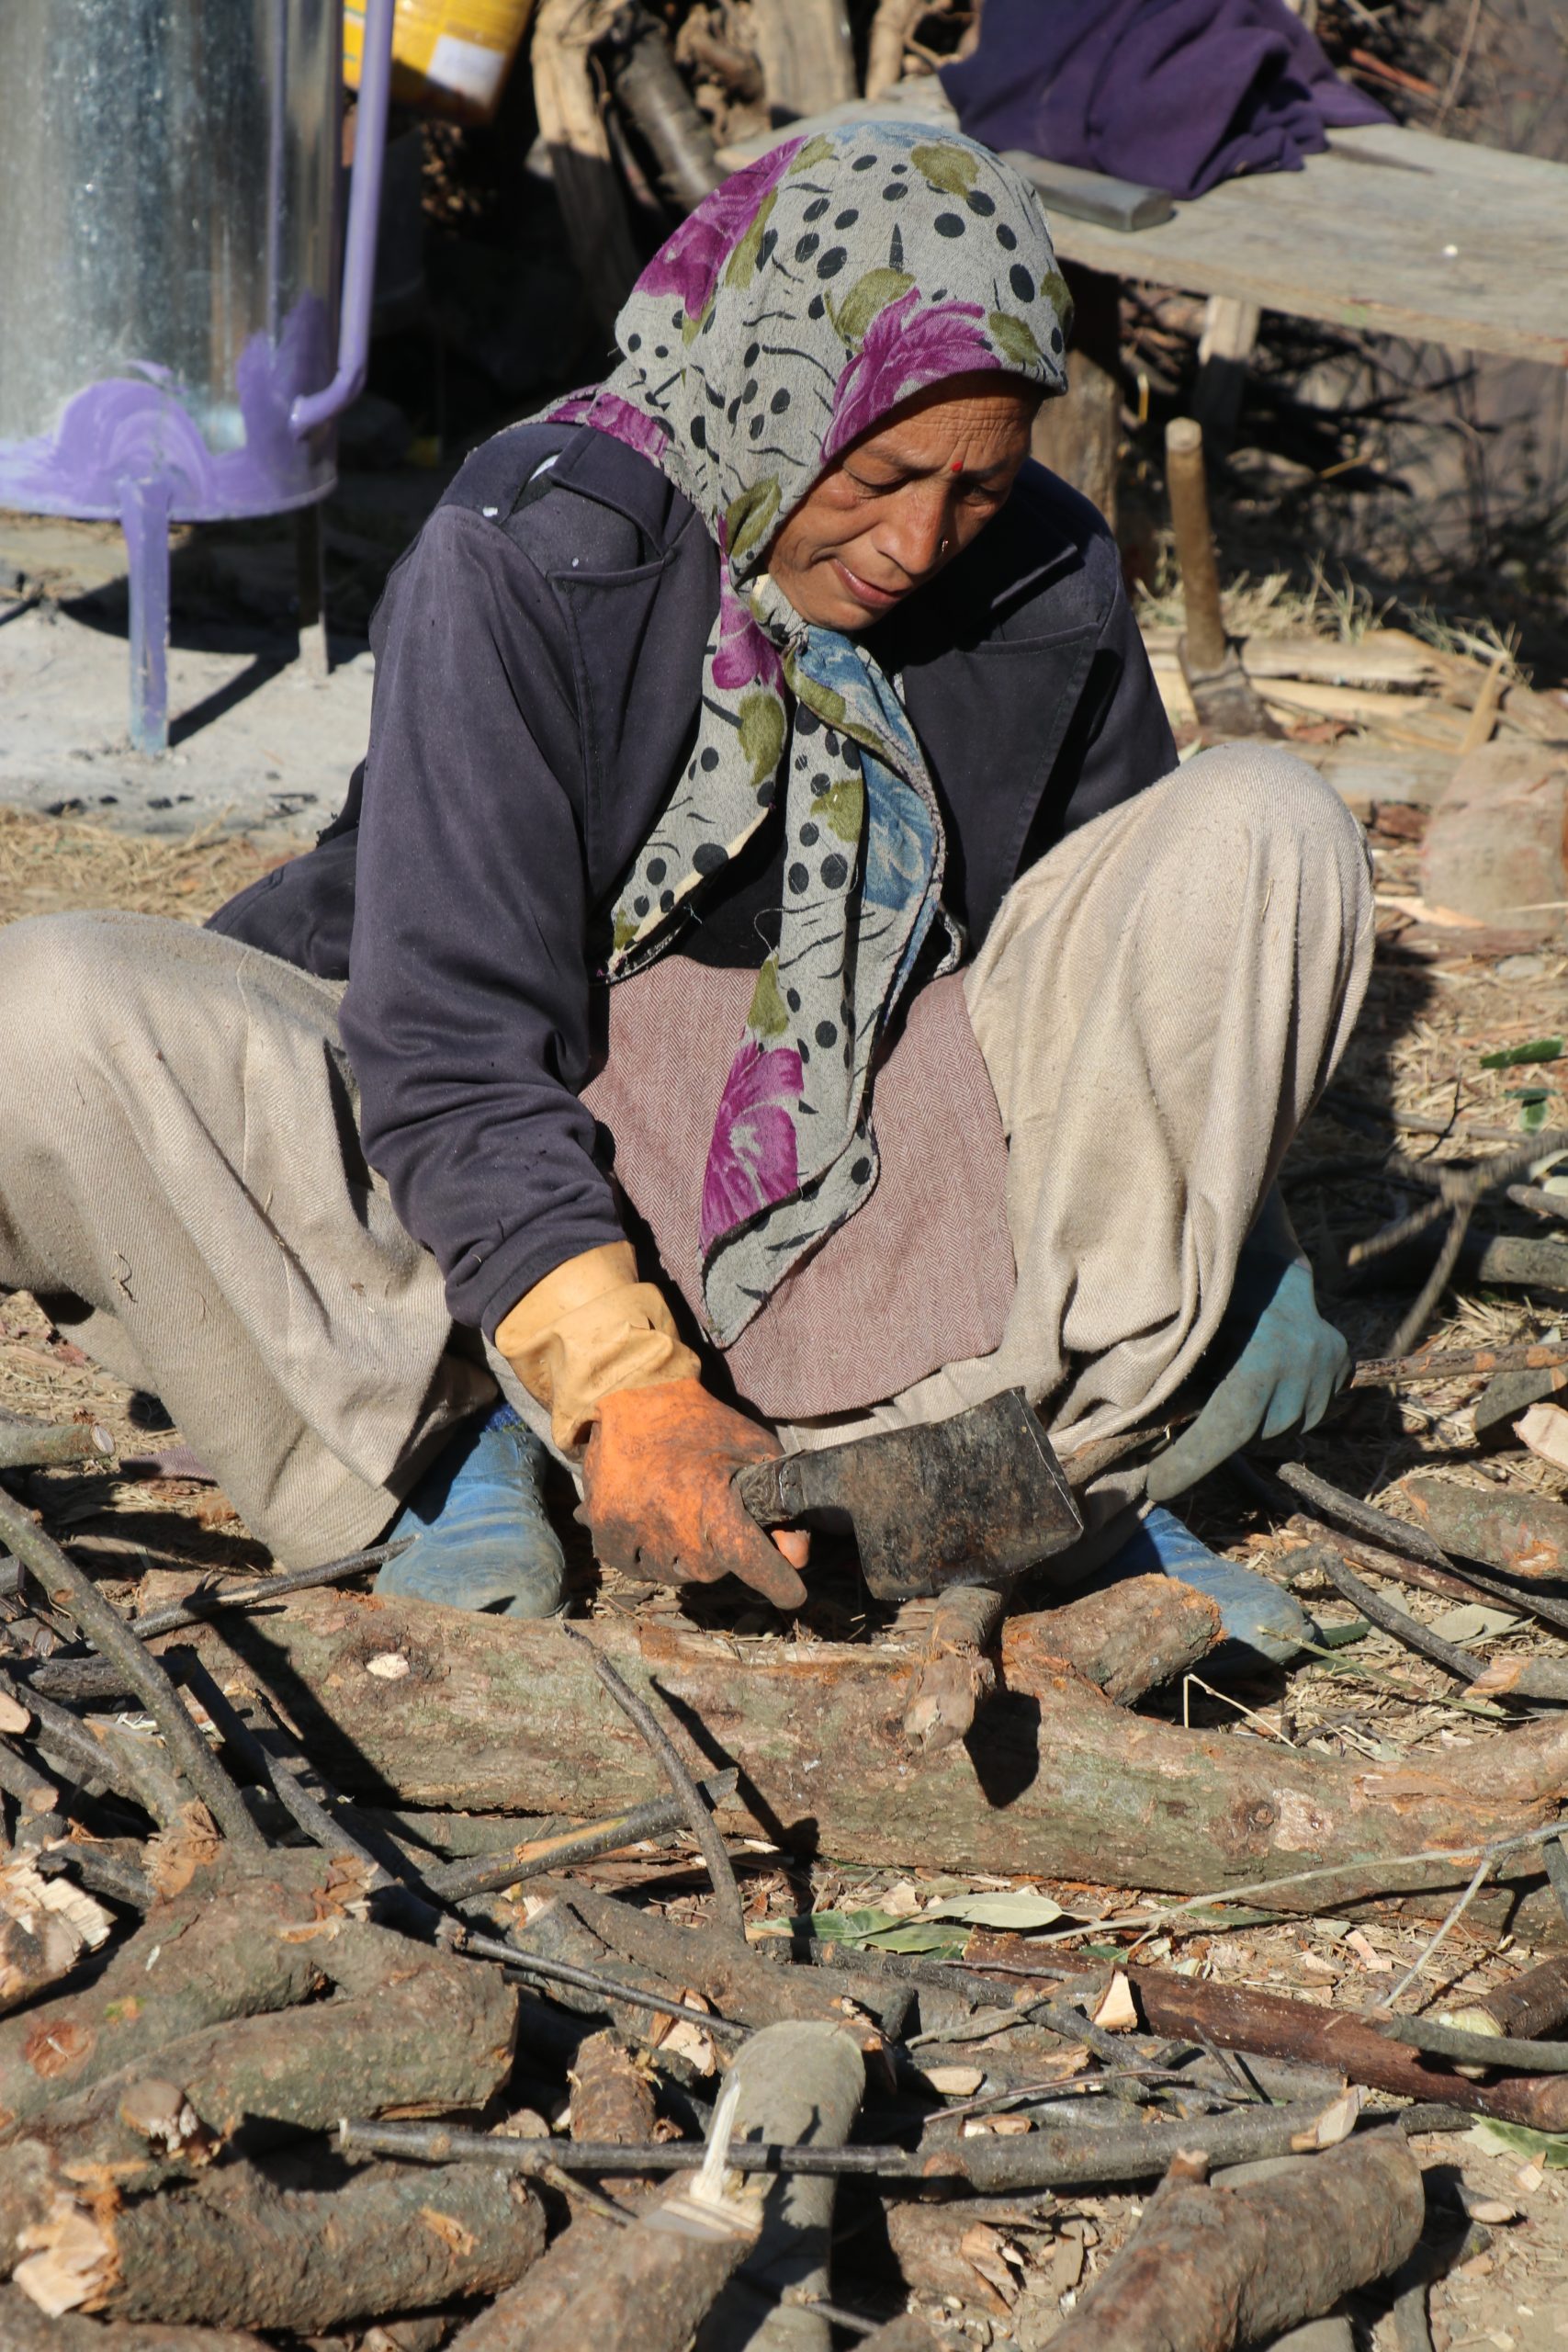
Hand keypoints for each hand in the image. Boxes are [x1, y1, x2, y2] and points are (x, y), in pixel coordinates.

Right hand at [581, 1377, 807, 1609]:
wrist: (637, 1395)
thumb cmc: (705, 1424)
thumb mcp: (756, 1452)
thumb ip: (782, 1508)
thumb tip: (798, 1558)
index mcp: (715, 1501)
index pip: (753, 1562)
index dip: (779, 1583)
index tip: (793, 1595)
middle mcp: (674, 1524)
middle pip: (712, 1571)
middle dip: (720, 1551)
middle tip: (714, 1515)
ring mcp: (635, 1529)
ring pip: (672, 1573)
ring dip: (682, 1555)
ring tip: (681, 1513)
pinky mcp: (605, 1528)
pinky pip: (634, 1567)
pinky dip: (647, 1556)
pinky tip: (654, 1525)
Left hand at [1145, 1258, 1347, 1501]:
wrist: (1264, 1256)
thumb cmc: (1209, 1291)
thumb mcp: (1185, 1335)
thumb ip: (1175, 1387)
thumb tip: (1144, 1442)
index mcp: (1263, 1353)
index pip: (1225, 1427)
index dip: (1189, 1463)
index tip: (1156, 1487)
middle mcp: (1305, 1364)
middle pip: (1254, 1433)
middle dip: (1218, 1434)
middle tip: (1192, 1417)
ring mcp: (1328, 1367)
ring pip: (1283, 1428)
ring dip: (1253, 1420)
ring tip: (1234, 1381)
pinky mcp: (1340, 1365)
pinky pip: (1306, 1411)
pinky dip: (1279, 1406)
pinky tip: (1266, 1378)